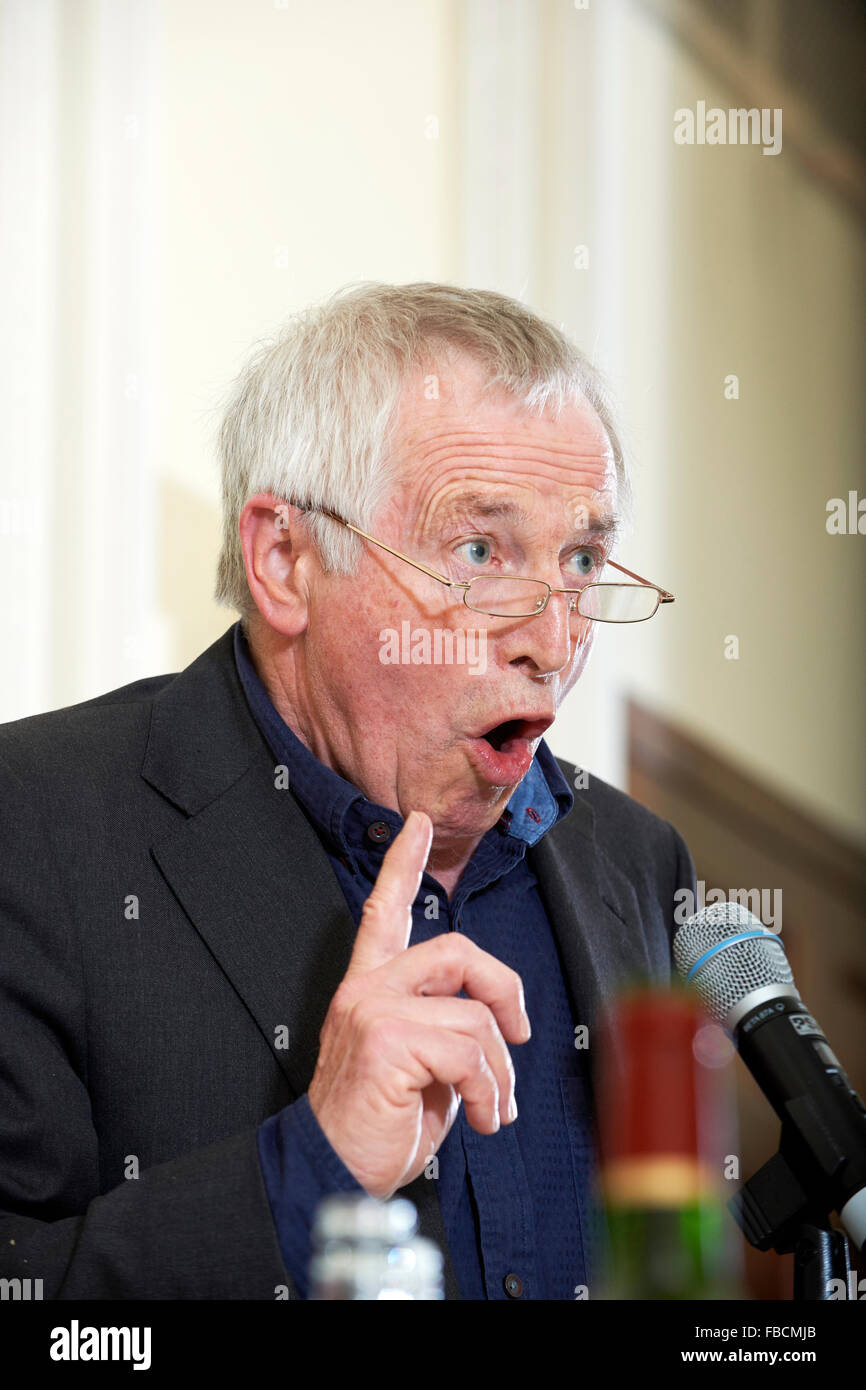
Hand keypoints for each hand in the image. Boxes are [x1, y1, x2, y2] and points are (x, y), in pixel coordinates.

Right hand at [307, 810, 530, 1198]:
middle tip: (519, 1033)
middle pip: (457, 951)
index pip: (385, 913)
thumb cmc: (378, 1125)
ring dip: (498, 1072)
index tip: (417, 824)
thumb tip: (498, 1028)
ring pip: (474, 1015)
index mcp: (370, 989)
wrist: (331, 1172)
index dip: (403, 865)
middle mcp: (367, 989)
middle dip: (505, 990)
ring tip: (489, 1108)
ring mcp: (373, 1010)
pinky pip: (468, 1050)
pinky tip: (478, 1118)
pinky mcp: (385, 1040)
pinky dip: (487, 1091)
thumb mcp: (419, 1067)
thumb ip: (444, 1029)